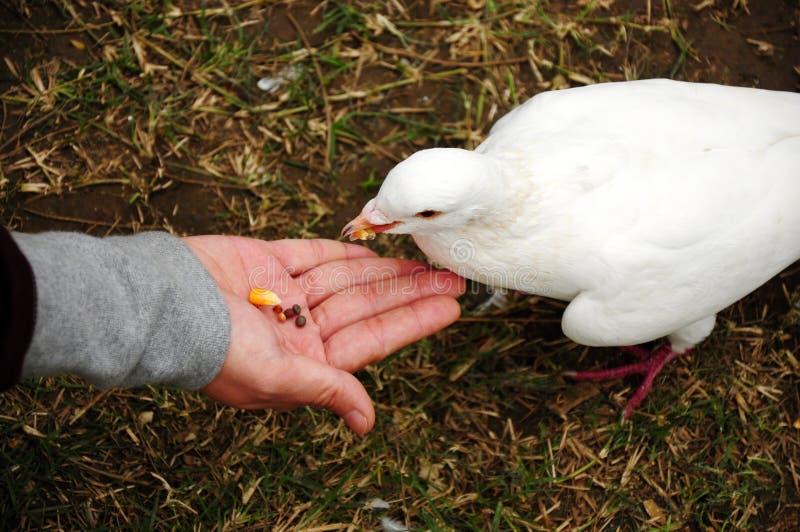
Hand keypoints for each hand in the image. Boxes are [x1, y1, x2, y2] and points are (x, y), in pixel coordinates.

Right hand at [183, 236, 464, 433]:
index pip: (372, 339)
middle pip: (367, 306)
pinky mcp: (266, 262)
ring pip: (348, 279)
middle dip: (410, 291)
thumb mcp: (276, 377)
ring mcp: (284, 294)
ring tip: (425, 258)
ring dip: (386, 270)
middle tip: (452, 275)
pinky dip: (344, 252)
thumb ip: (325, 390)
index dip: (412, 322)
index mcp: (305, 361)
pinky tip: (375, 251)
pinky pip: (314, 255)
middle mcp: (299, 329)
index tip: (450, 307)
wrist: (161, 303)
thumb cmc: (215, 349)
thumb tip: (365, 422)